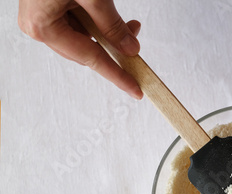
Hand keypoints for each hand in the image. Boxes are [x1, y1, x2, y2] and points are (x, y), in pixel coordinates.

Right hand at [18, 0, 142, 98]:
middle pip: (85, 50)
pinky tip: (107, 13)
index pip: (91, 59)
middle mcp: (38, 26)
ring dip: (107, 32)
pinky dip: (97, 21)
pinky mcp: (47, 8)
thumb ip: (113, 25)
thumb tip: (130, 48)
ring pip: (84, 37)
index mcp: (43, 27)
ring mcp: (41, 17)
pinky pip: (78, 23)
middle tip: (135, 37)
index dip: (117, 75)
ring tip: (126, 22)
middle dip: (113, 46)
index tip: (135, 89)